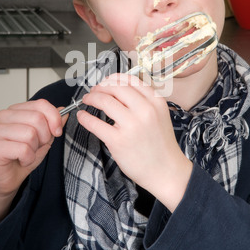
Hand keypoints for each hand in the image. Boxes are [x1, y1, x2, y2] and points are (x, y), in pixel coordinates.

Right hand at [0, 99, 67, 225]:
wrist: (7, 178)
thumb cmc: (22, 156)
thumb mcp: (44, 137)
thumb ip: (54, 123)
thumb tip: (64, 111)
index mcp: (16, 110)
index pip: (41, 104)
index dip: (54, 118)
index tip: (57, 131)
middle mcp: (4, 116)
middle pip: (37, 118)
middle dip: (44, 136)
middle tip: (36, 146)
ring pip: (30, 134)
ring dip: (34, 149)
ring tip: (26, 153)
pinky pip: (23, 149)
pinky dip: (27, 158)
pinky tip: (21, 160)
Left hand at [77, 74, 191, 211]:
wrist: (166, 171)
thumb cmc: (161, 146)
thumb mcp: (160, 116)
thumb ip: (144, 102)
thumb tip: (119, 90)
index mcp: (156, 102)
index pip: (130, 80)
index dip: (114, 78)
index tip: (106, 81)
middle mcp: (145, 110)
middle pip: (116, 88)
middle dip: (100, 87)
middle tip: (94, 91)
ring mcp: (131, 125)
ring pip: (105, 101)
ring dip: (91, 97)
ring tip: (87, 100)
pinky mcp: (118, 141)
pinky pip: (96, 123)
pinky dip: (85, 117)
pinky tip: (82, 116)